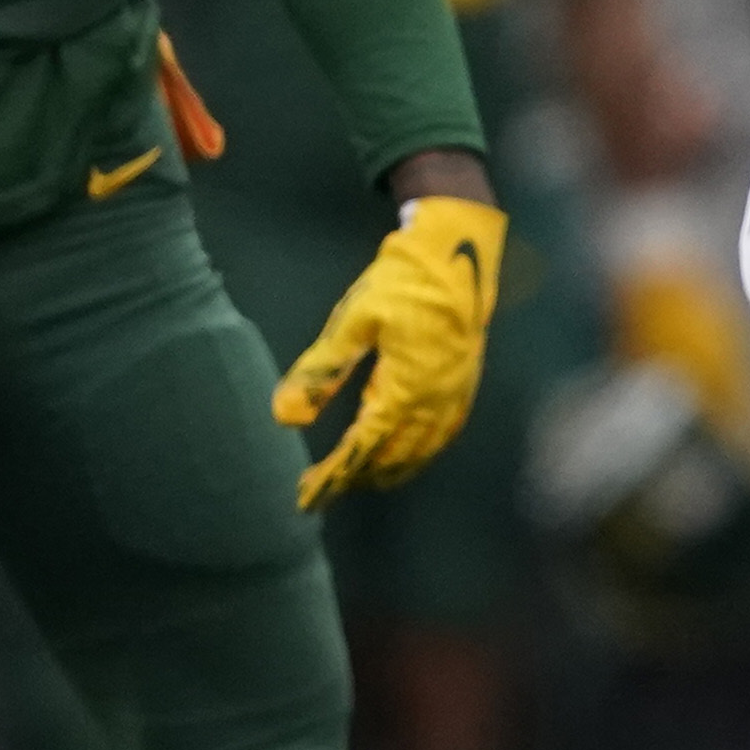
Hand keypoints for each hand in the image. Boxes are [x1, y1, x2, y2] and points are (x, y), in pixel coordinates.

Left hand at [272, 194, 508, 510]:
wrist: (460, 254)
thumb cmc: (403, 282)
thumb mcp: (355, 320)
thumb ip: (322, 371)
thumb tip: (285, 417)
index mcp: (405, 389)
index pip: (362, 448)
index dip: (334, 476)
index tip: (306, 495)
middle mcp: (434, 402)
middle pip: (392, 457)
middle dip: (356, 476)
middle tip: (322, 490)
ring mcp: (454, 396)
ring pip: (421, 451)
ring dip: (388, 470)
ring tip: (359, 481)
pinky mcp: (464, 385)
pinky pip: (442, 435)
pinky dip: (420, 454)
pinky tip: (406, 454)